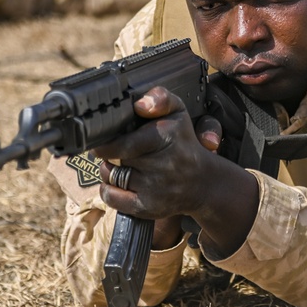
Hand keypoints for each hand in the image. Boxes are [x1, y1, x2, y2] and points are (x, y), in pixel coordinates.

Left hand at [95, 86, 258, 255]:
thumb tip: (140, 104)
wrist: (204, 183)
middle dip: (112, 154)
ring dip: (110, 171)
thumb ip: (160, 98)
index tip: (102, 142)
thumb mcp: (178, 113)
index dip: (108, 143)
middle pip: (116, 157)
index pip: (123, 143)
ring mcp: (156, 188)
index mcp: (168, 137)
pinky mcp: (149, 207)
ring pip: (111, 176)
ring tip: (124, 166)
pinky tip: (121, 184)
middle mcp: (164, 164)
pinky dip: (109, 191)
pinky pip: (112, 198)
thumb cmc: (183, 144)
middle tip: (118, 152)